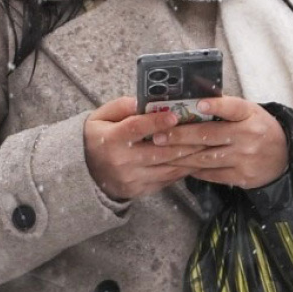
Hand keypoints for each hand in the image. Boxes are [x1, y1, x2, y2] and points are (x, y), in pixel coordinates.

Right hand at [83, 97, 198, 199]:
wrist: (84, 172)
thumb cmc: (97, 137)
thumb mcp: (101, 116)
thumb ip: (122, 106)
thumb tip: (143, 101)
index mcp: (110, 139)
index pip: (136, 128)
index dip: (156, 122)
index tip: (175, 115)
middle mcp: (121, 161)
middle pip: (159, 151)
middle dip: (185, 141)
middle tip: (205, 131)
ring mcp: (131, 179)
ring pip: (167, 167)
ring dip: (189, 157)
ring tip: (207, 145)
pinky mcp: (139, 190)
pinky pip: (166, 180)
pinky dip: (182, 169)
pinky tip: (195, 159)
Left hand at [148, 95, 288, 188]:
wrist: (284, 157)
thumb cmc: (259, 129)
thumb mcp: (249, 112)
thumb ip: (226, 108)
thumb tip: (193, 102)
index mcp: (250, 115)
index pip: (233, 108)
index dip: (216, 106)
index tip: (198, 105)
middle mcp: (248, 136)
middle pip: (209, 135)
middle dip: (180, 135)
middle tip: (158, 135)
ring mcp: (245, 158)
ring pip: (206, 157)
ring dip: (181, 155)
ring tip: (162, 151)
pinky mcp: (242, 176)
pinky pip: (212, 174)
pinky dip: (194, 170)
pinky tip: (180, 165)